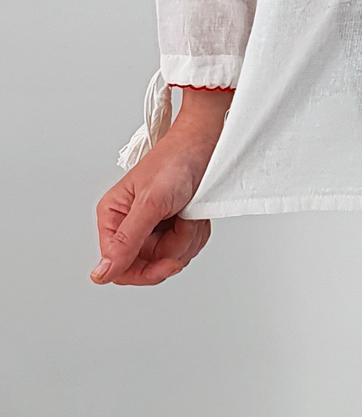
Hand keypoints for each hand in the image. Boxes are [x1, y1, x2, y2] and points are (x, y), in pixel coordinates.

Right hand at [91, 88, 232, 285]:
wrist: (206, 143)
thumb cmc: (175, 162)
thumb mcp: (150, 204)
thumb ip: (126, 241)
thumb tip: (100, 274)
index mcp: (113, 217)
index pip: (119, 267)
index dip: (145, 272)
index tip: (169, 262)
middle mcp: (130, 224)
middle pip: (149, 265)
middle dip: (173, 248)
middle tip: (183, 225)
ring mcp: (153, 227)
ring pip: (171, 258)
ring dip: (187, 237)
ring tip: (188, 211)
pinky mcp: (173, 226)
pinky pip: (186, 247)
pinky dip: (196, 232)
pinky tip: (195, 213)